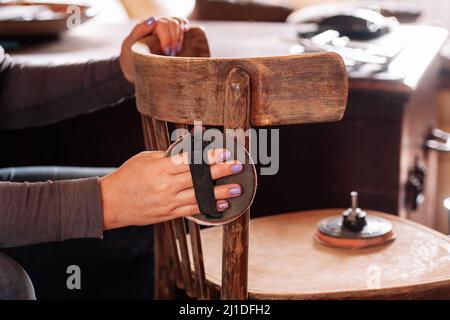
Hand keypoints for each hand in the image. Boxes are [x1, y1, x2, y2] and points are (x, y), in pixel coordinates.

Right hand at [100, 149, 243, 229]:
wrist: (111, 203)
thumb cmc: (127, 176)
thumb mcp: (145, 159)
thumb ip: (167, 157)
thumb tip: (186, 151)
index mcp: (161, 168)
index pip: (191, 160)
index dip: (210, 156)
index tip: (226, 151)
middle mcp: (167, 185)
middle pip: (199, 177)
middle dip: (221, 171)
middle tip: (238, 166)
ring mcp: (168, 201)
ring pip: (199, 196)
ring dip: (220, 193)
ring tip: (236, 189)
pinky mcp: (168, 213)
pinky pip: (191, 210)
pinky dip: (207, 208)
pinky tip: (221, 205)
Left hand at [119, 16, 188, 82]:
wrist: (135, 66)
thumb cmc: (131, 57)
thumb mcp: (129, 46)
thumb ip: (139, 31)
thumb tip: (153, 20)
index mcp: (146, 25)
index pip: (162, 24)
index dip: (167, 38)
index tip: (167, 53)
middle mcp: (156, 23)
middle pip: (172, 23)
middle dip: (174, 40)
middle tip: (172, 55)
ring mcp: (164, 27)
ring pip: (178, 22)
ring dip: (179, 37)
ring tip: (177, 51)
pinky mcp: (172, 31)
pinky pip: (181, 22)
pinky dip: (184, 25)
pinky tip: (186, 31)